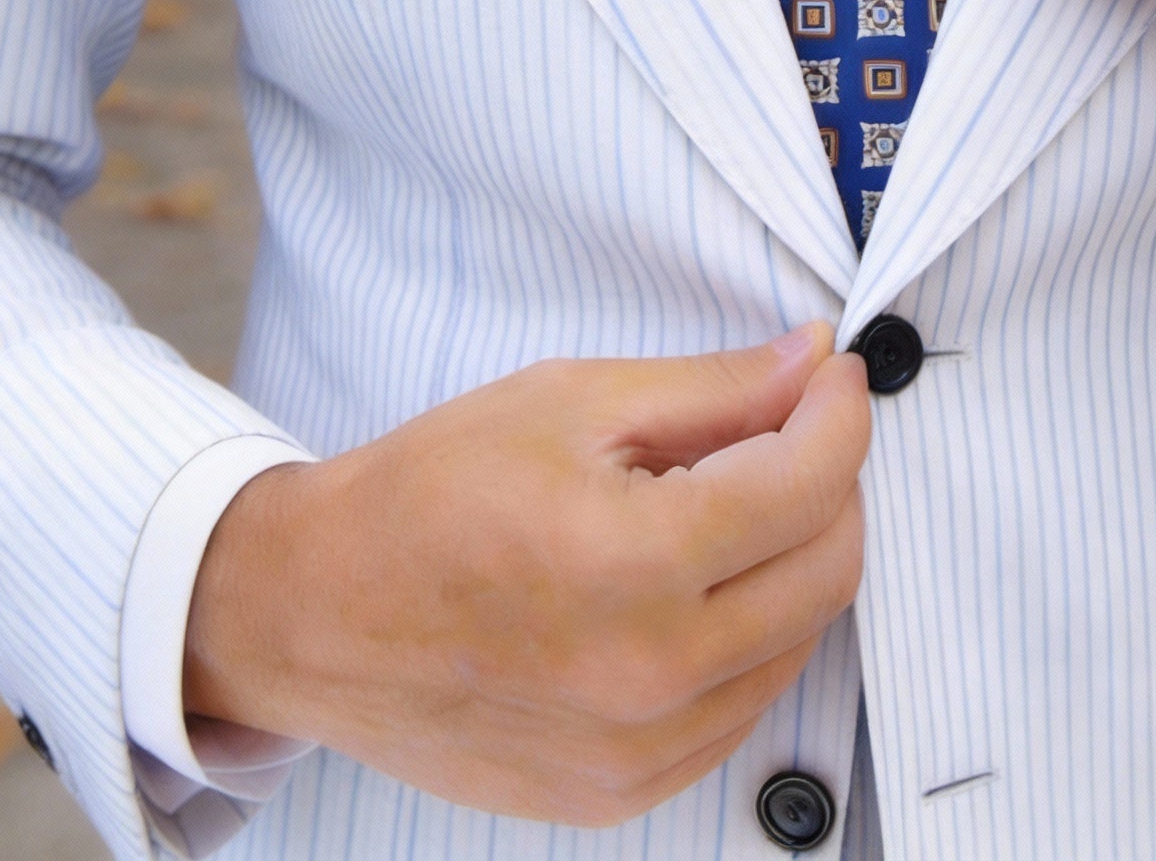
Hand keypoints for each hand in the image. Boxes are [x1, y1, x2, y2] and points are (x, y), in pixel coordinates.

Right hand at [183, 323, 868, 826]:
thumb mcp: (570, 402)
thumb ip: (711, 388)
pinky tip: (700, 582)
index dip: (840, 412)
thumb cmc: (429, 493)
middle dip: (833, 481)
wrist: (315, 613)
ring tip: (733, 500)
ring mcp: (638, 752)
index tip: (832, 375)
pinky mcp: (621, 793)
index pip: (808, 484)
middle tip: (795, 426)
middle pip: (828, 570)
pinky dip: (753, 635)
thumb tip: (812, 362)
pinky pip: (742, 708)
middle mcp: (649, 674)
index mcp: (633, 562)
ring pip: (799, 643)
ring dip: (798, 559)